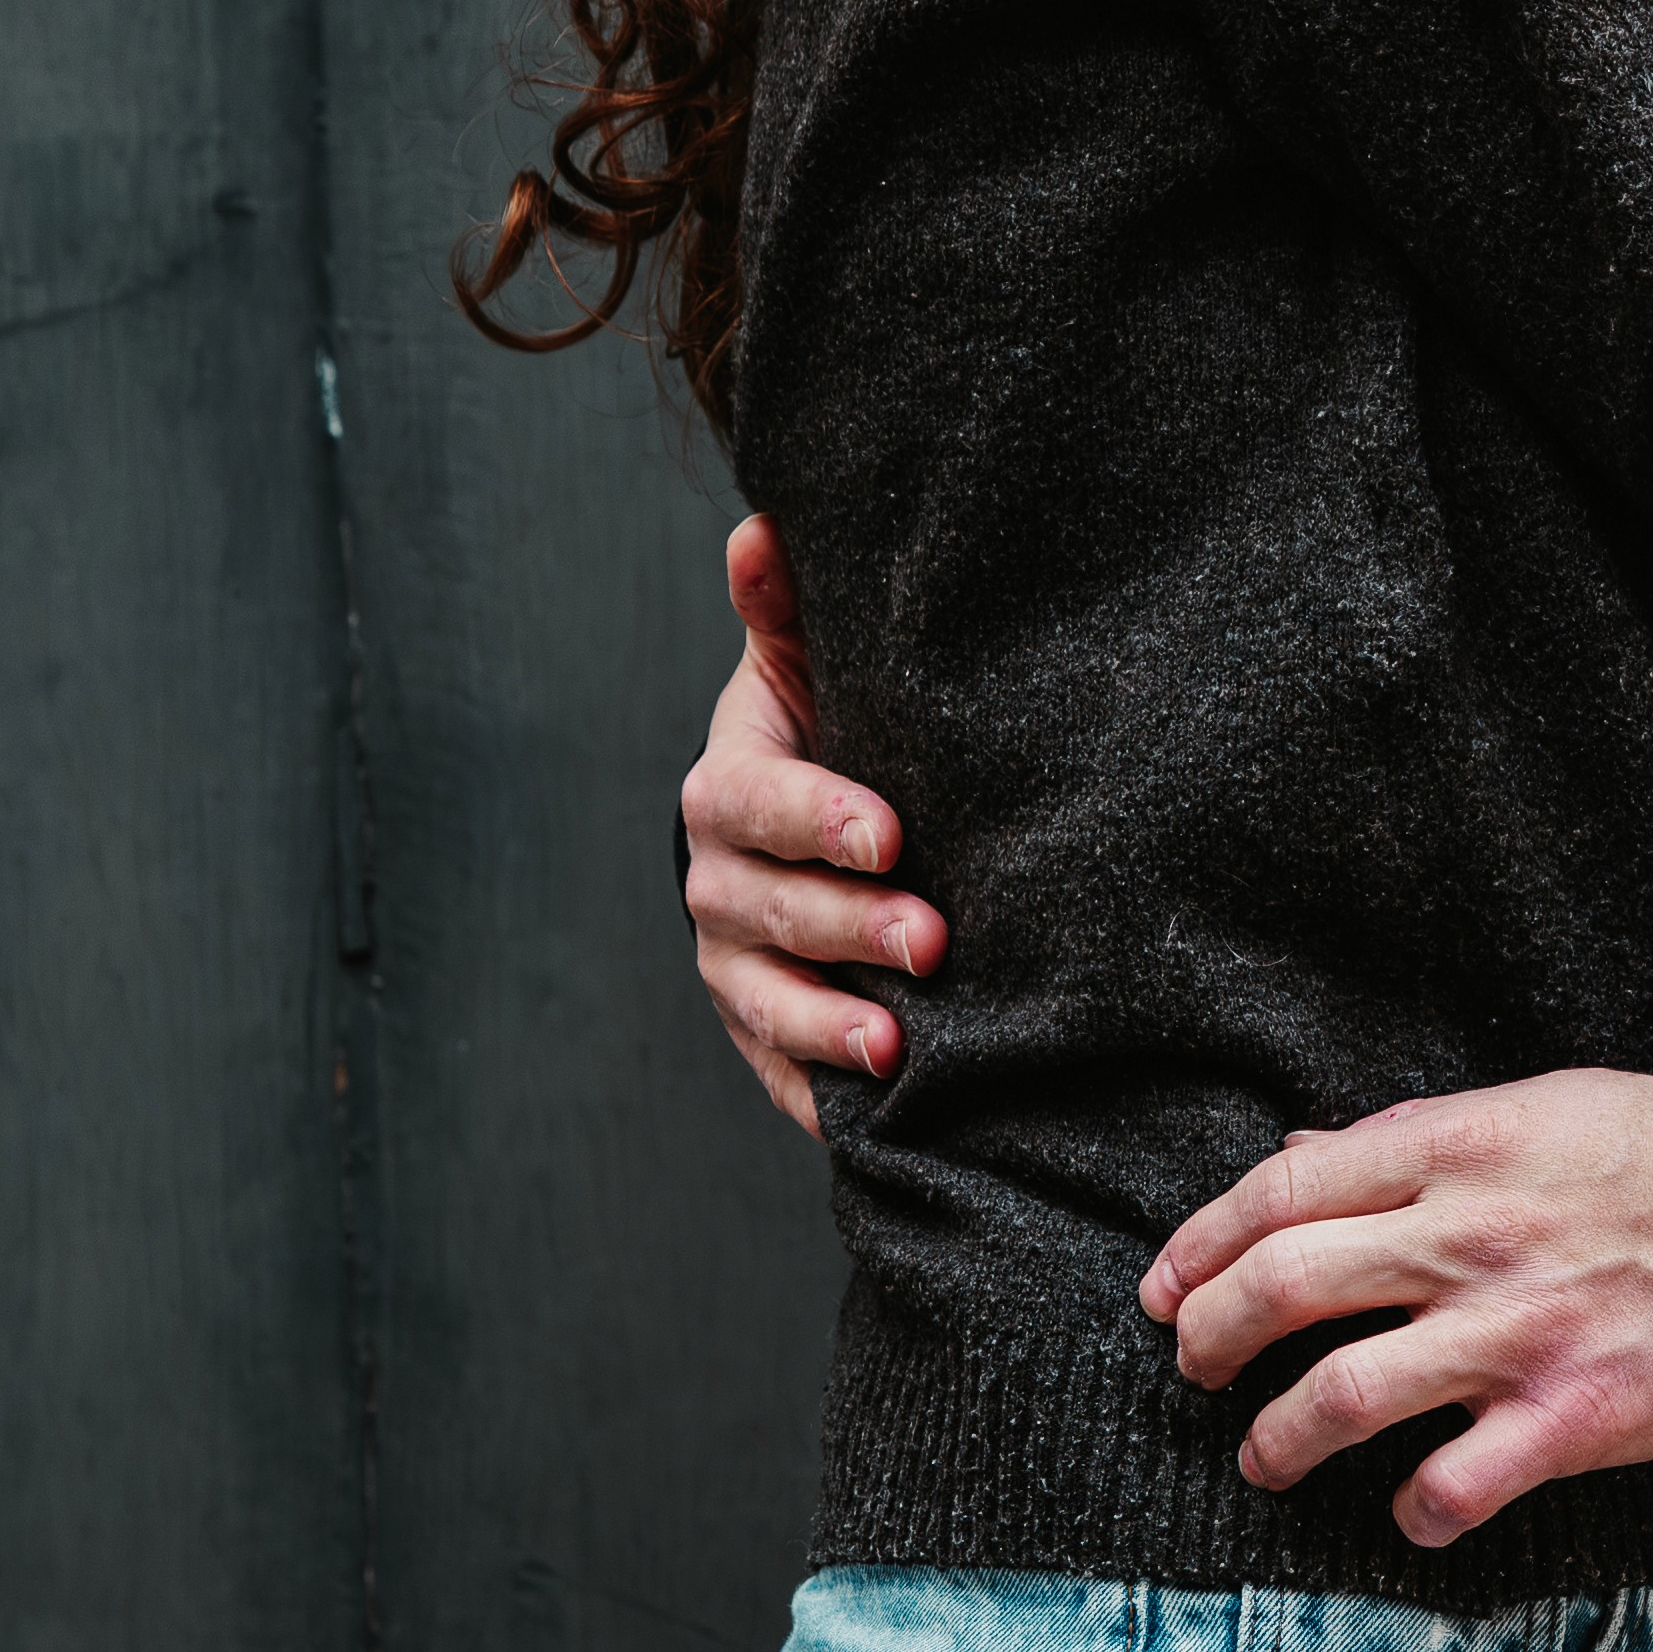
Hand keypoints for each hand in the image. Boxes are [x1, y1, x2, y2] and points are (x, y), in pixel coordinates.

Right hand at [680, 510, 945, 1129]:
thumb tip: (763, 530)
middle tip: (932, 939)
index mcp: (731, 786)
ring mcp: (738, 965)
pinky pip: (782, 1075)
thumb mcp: (817, 664)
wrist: (826, 824)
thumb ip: (791, 608)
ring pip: (763, 1002)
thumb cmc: (838, 728)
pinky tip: (882, 1121)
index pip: (752, 802)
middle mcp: (719, 882)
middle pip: (761, 911)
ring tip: (895, 1044)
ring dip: (825, 1023)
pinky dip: (820, 1097)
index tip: (893, 833)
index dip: (814, 819)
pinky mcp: (768, 1036)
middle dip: (843, 925)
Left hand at [1144, 1073, 1652, 1550]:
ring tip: (1262, 1459)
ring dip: (1275, 1442)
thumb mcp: (1530, 1107)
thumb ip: (1407, 1138)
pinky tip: (1412, 1511)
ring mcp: (1512, 1335)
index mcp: (1450, 1152)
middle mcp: (1463, 1240)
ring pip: (1335, 1399)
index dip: (1197, 1247)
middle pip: (1280, 1291)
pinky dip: (1414, 1511)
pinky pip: (1451, 1487)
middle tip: (1195, 1371)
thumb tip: (1298, 1158)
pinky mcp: (1570, 1420)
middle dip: (1208, 1341)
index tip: (1164, 1291)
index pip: (1278, 1195)